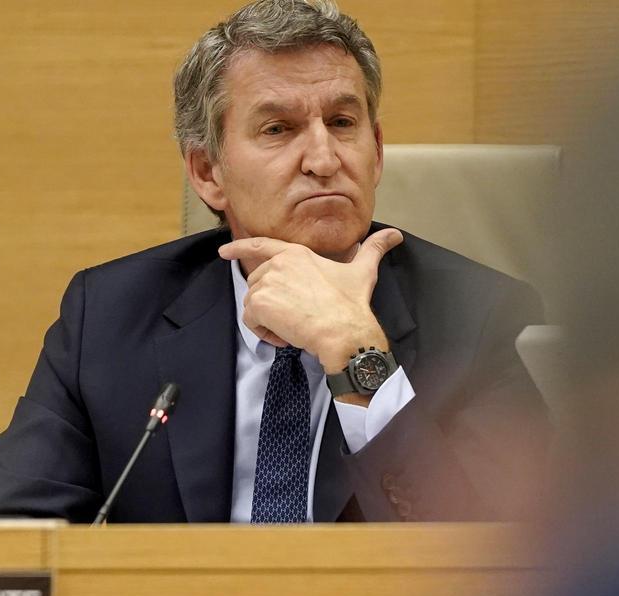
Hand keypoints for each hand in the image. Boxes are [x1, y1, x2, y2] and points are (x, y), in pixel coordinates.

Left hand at [218, 228, 403, 372]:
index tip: (223, 252)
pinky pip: (251, 322)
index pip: (261, 245)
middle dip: (270, 304)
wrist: (344, 330)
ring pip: (254, 304)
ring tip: (293, 328)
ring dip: (269, 321)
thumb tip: (395, 235)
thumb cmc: (352, 303)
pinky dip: (265, 334)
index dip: (239, 248)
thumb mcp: (363, 271)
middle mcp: (278, 263)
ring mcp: (267, 282)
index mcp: (296, 253)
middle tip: (295, 318)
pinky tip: (286, 336)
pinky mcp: (261, 303)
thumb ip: (374, 250)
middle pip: (258, 284)